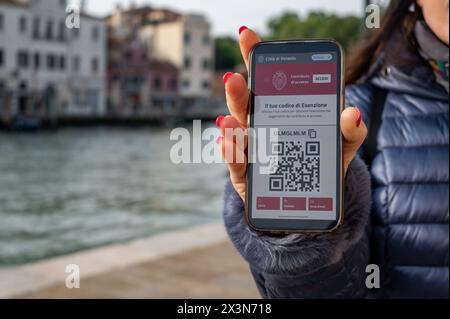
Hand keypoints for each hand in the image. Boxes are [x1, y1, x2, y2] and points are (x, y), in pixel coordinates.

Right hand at [217, 27, 367, 200]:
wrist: (309, 201)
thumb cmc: (321, 164)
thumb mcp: (342, 144)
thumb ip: (350, 129)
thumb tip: (351, 112)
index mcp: (279, 109)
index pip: (264, 78)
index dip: (253, 56)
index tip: (247, 36)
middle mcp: (260, 124)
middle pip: (244, 103)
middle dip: (237, 90)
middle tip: (235, 78)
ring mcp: (250, 148)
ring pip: (236, 132)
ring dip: (231, 124)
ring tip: (230, 121)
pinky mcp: (245, 174)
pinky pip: (235, 162)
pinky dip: (231, 153)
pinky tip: (230, 145)